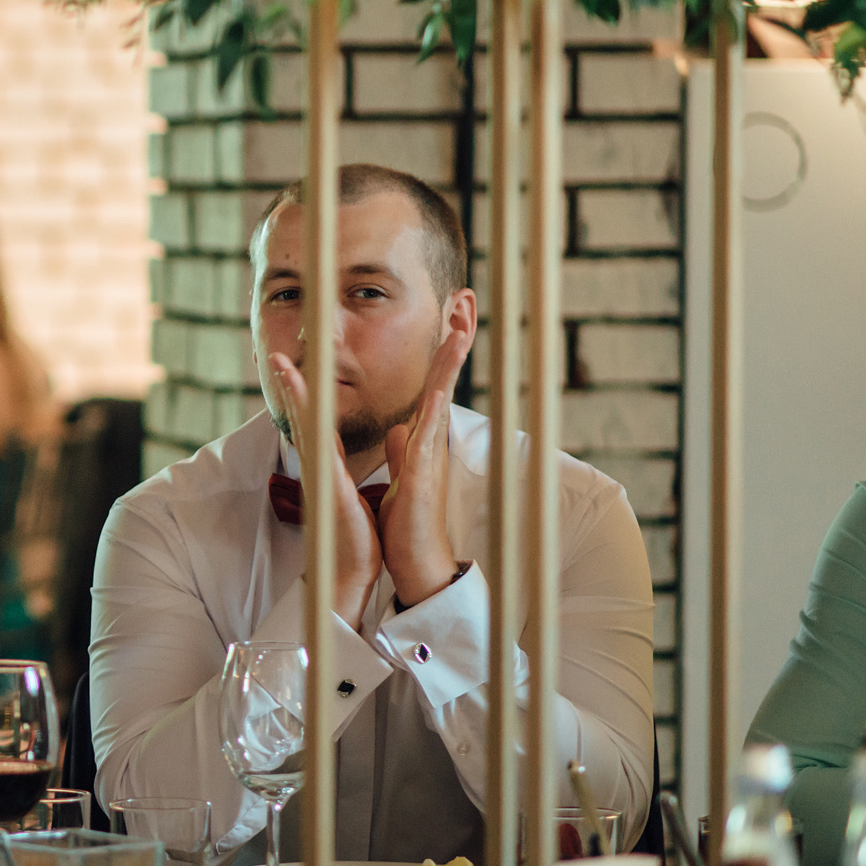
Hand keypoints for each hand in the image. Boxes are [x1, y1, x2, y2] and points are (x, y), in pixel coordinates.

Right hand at [265, 353, 381, 628]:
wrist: (351, 570)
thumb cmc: (353, 535)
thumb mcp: (348, 491)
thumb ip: (339, 468)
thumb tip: (331, 453)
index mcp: (328, 466)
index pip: (314, 422)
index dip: (303, 395)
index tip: (292, 368)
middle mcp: (319, 467)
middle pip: (303, 418)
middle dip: (290, 386)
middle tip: (275, 356)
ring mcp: (321, 477)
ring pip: (307, 429)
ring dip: (296, 398)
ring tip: (285, 370)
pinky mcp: (330, 490)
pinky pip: (322, 454)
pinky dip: (314, 430)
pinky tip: (309, 412)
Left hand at [379, 312, 472, 608]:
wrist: (414, 565)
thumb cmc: (407, 526)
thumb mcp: (399, 478)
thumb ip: (402, 452)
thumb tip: (401, 429)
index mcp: (422, 441)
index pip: (433, 385)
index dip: (441, 352)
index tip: (450, 317)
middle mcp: (430, 442)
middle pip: (445, 379)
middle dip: (455, 341)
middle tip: (466, 300)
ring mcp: (430, 456)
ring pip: (443, 395)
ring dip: (451, 360)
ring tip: (461, 323)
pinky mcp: (422, 474)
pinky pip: (428, 431)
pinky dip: (433, 405)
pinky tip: (439, 386)